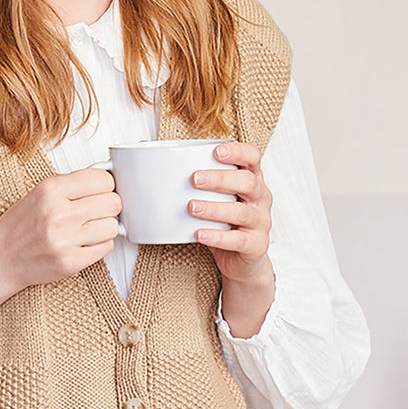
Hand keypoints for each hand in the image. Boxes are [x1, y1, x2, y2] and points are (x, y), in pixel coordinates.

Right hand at [0, 168, 121, 297]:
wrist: (1, 257)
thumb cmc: (20, 226)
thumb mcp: (40, 193)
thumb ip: (72, 185)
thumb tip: (107, 181)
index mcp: (51, 190)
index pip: (103, 179)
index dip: (105, 186)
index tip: (100, 191)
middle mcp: (58, 213)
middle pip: (113, 203)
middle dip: (108, 207)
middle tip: (96, 211)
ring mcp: (65, 239)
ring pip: (113, 226)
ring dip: (105, 228)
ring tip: (88, 229)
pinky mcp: (71, 262)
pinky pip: (106, 247)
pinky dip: (99, 245)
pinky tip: (84, 242)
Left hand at [188, 142, 272, 286]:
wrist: (241, 260)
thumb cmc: (223, 221)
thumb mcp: (212, 196)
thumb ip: (191, 177)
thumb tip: (146, 149)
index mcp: (251, 179)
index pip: (253, 157)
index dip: (238, 151)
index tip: (216, 151)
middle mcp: (260, 198)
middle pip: (248, 182)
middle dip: (220, 179)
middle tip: (194, 179)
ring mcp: (261, 222)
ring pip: (242, 212)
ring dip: (214, 208)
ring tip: (192, 207)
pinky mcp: (256, 245)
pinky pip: (238, 240)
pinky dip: (217, 237)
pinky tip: (199, 233)